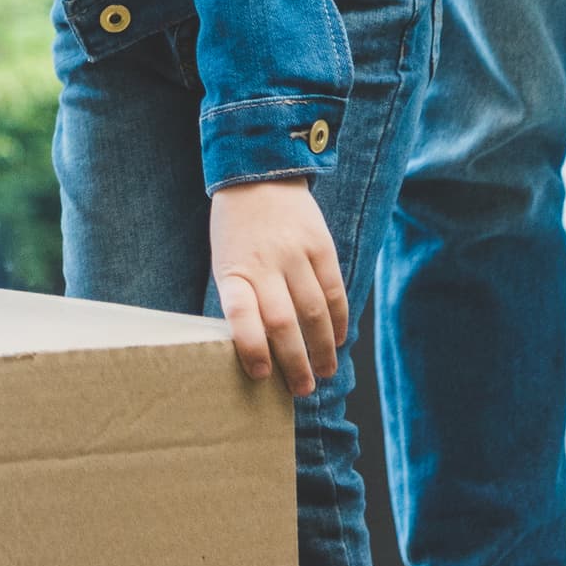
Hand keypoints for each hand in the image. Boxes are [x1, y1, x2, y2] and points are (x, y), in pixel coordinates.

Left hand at [211, 178, 348, 397]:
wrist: (259, 176)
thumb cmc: (237, 233)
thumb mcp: (226, 263)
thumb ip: (242, 301)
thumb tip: (261, 352)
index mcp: (234, 271)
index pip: (240, 314)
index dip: (251, 347)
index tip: (260, 375)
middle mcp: (264, 263)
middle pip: (283, 322)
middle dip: (295, 363)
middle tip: (303, 389)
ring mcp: (295, 254)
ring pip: (314, 312)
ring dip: (322, 349)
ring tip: (325, 372)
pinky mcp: (321, 245)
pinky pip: (334, 290)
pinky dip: (339, 320)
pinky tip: (337, 340)